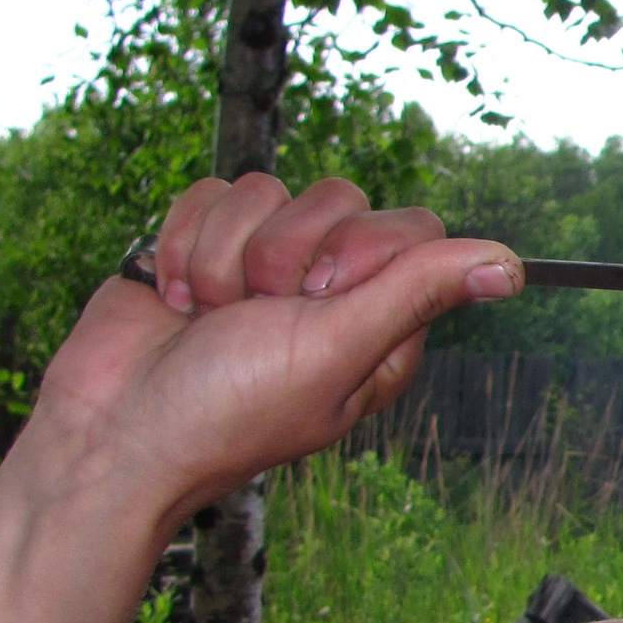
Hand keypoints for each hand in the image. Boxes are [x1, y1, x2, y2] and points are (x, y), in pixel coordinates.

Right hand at [26, 174, 520, 520]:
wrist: (111, 432)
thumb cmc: (228, 410)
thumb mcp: (335, 351)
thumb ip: (415, 293)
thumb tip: (510, 268)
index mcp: (383, 323)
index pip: (412, 229)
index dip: (360, 247)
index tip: (319, 297)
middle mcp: (333, 290)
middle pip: (340, 197)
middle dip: (283, 253)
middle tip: (256, 313)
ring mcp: (267, 264)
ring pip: (268, 190)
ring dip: (224, 255)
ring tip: (210, 317)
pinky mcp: (206, 244)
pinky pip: (212, 194)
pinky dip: (183, 246)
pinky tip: (176, 301)